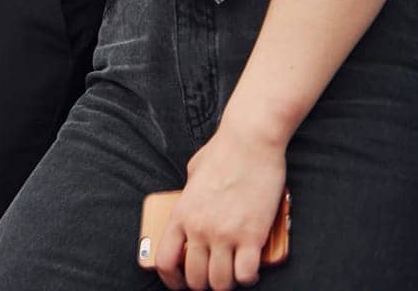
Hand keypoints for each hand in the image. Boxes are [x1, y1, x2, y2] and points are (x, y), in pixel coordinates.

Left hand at [155, 125, 286, 289]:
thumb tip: (192, 207)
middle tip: (213, 279)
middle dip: (203, 285)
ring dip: (227, 283)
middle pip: (195, 279)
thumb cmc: (222, 152)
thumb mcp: (193, 174)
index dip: (172, 280)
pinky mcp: (252, 236)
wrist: (249, 141)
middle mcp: (199, 229)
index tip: (181, 283)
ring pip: (221, 282)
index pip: (165, 261)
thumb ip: (189, 196)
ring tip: (233, 275)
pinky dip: (249, 277)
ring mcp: (225, 234)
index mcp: (181, 214)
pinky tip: (252, 269)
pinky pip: (246, 274)